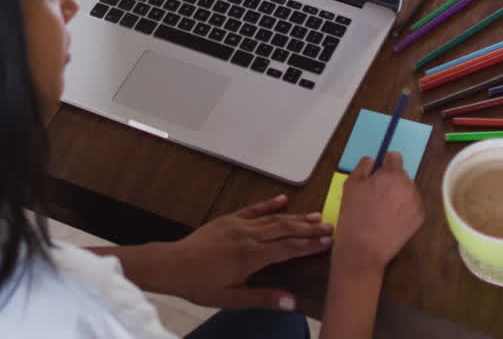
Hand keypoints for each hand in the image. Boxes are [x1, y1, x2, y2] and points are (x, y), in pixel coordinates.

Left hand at [159, 195, 331, 309]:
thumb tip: (291, 303)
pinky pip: (253, 209)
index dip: (310, 245)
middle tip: (330, 226)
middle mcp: (249, 236)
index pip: (288, 248)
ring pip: (273, 218)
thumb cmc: (200, 284)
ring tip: (316, 215)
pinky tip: (282, 200)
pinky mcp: (228, 219)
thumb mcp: (231, 298)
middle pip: (286, 229)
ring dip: (296, 217)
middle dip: (309, 228)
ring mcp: (238, 225)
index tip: (329, 242)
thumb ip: (262, 298)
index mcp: (252, 256)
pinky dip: (269, 204)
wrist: (172, 264)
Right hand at [333, 153, 424, 274]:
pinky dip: (405, 209)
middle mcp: (408, 186)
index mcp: (391, 174)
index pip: (395, 157)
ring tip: (384, 209)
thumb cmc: (354, 216)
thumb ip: (362, 167)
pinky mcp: (419, 219)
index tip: (380, 170)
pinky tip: (391, 218)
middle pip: (402, 175)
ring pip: (409, 191)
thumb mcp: (350, 185)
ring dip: (399, 194)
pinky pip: (413, 206)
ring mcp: (416, 203)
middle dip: (392, 180)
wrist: (363, 249)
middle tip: (377, 194)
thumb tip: (371, 160)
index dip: (386, 162)